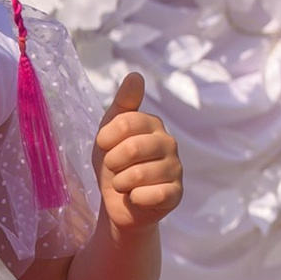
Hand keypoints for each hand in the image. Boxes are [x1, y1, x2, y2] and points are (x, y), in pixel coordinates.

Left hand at [95, 71, 181, 233]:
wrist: (119, 204)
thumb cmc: (115, 165)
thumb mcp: (110, 133)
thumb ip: (122, 104)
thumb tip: (136, 75)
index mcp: (153, 124)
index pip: (126, 121)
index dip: (106, 138)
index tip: (104, 146)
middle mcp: (169, 143)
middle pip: (132, 148)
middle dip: (113, 163)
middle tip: (114, 168)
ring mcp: (176, 169)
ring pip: (137, 175)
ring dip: (121, 184)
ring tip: (124, 184)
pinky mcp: (176, 194)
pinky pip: (151, 195)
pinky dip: (135, 199)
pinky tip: (137, 198)